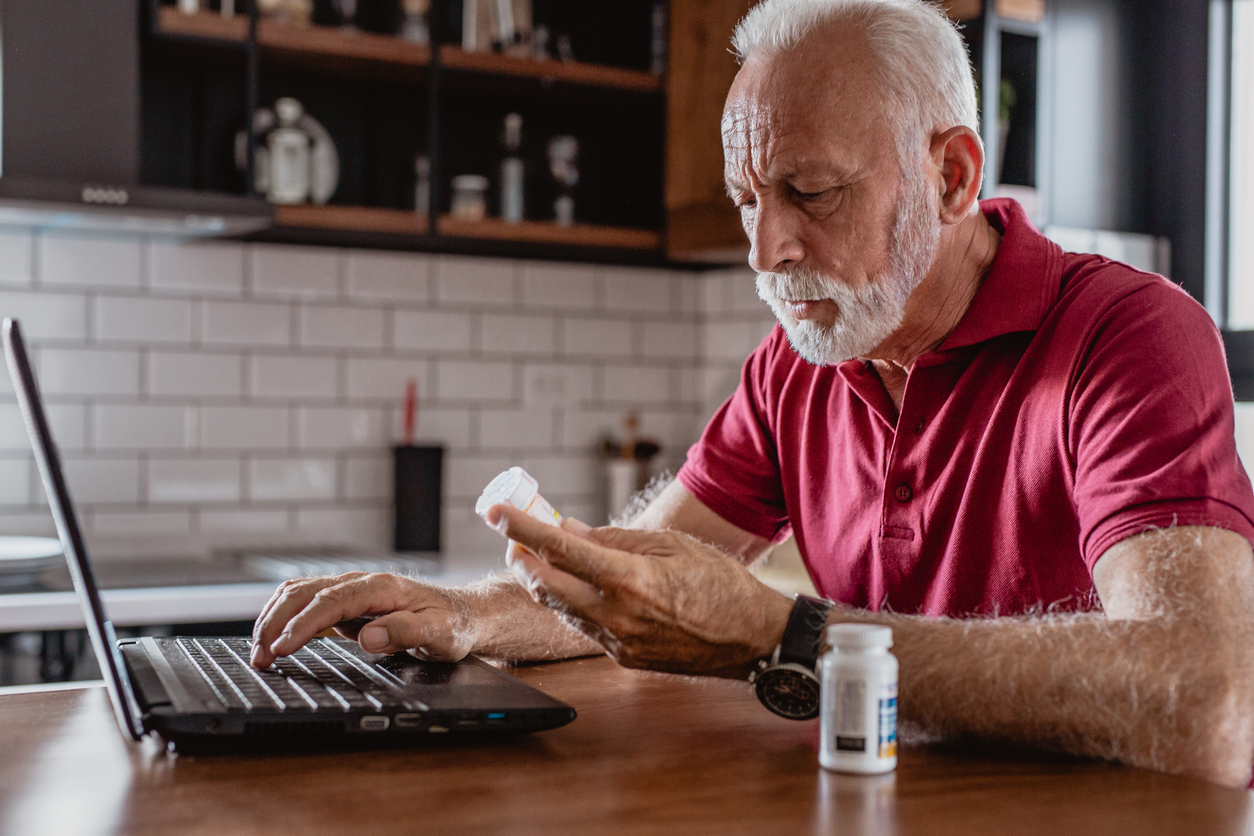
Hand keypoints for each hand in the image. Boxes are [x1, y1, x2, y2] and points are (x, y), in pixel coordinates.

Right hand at [249, 572, 474, 667]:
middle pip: (305, 592)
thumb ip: (406, 632)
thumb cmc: (451, 624)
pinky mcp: (345, 604)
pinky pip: (305, 603)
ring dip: (273, 619)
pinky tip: (272, 639)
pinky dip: (283, 618)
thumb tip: (370, 637)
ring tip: (258, 652)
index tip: (283, 647)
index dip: (303, 624)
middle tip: (260, 657)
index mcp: (381, 588)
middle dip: (276, 623)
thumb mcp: (440, 633)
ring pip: (298, 594)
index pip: (331, 601)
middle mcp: (361, 584)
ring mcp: (350, 591)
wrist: (461, 614)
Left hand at [486, 505, 794, 676]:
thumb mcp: (672, 546)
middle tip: (514, 535)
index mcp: (630, 580)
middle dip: (522, 557)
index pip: (560, 549)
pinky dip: (572, 601)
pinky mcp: (623, 657)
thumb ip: (616, 538)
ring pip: (560, 608)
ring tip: (542, 554)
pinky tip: (578, 584)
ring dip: (544, 580)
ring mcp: (618, 641)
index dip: (522, 528)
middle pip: (545, 585)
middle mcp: (617, 615)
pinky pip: (584, 625)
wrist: (753, 639)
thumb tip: (570, 529)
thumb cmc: (721, 584)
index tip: (496, 512)